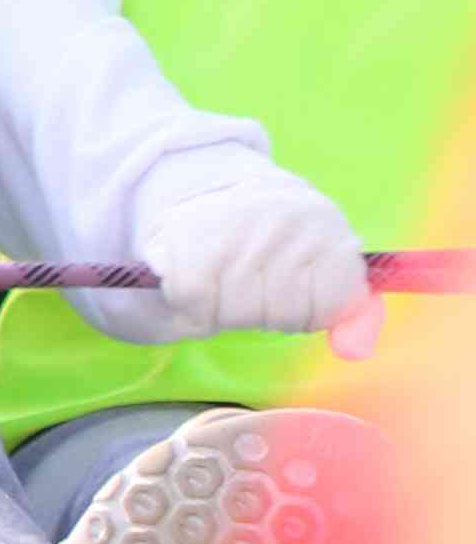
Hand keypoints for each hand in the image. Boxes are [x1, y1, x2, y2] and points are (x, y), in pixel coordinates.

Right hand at [124, 163, 383, 358]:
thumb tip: (354, 352)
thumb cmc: (276, 240)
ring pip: (239, 316)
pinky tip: (195, 290)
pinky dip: (192, 313)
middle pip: (284, 316)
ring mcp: (232, 231)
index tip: (294, 286)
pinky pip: (197, 308)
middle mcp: (284, 223)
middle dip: (265, 311)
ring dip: (225, 313)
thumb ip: (356, 310)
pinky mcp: (187, 246)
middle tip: (249, 282)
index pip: (330, 308)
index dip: (310, 310)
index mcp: (326, 227)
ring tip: (220, 282)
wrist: (210, 190)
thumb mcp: (329, 262)